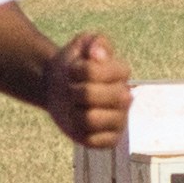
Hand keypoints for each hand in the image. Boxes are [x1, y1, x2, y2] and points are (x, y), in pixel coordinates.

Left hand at [32, 27, 128, 147]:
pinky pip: (93, 141)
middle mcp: (125, 97)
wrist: (58, 87)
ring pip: (90, 119)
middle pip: (90, 95)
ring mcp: (119, 120)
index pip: (94, 72)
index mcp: (121, 73)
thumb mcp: (81, 44)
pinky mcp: (110, 140)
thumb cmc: (73, 65)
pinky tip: (80, 123)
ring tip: (76, 106)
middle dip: (73, 91)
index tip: (73, 69)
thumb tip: (97, 53)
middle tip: (73, 90)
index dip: (77, 70)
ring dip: (74, 112)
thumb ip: (94, 42)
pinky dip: (80, 132)